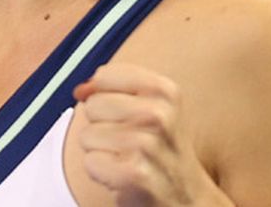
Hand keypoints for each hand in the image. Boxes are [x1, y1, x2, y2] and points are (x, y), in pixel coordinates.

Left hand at [73, 63, 229, 206]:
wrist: (188, 198)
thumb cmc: (161, 150)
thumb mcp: (151, 107)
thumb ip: (112, 89)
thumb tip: (81, 90)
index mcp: (165, 90)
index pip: (104, 76)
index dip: (104, 94)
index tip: (124, 113)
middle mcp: (158, 115)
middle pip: (92, 105)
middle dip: (102, 125)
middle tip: (129, 142)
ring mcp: (146, 145)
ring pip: (87, 135)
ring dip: (101, 150)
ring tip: (128, 158)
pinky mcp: (134, 174)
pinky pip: (90, 162)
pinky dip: (100, 172)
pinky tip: (123, 175)